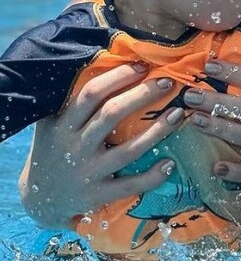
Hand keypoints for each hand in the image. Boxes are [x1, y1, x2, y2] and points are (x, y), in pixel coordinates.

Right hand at [19, 64, 184, 228]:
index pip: (91, 93)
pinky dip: (151, 176)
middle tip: (168, 82)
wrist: (41, 199)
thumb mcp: (53, 123)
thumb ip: (72, 100)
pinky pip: (130, 185)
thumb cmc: (55, 150)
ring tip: (178, 114)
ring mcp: (87, 172)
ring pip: (127, 150)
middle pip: (111, 114)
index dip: (118, 77)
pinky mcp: (97, 195)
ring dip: (156, 131)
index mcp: (62, 123)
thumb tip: (105, 62)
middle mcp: (74, 146)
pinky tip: (170, 163)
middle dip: (142, 95)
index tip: (143, 66)